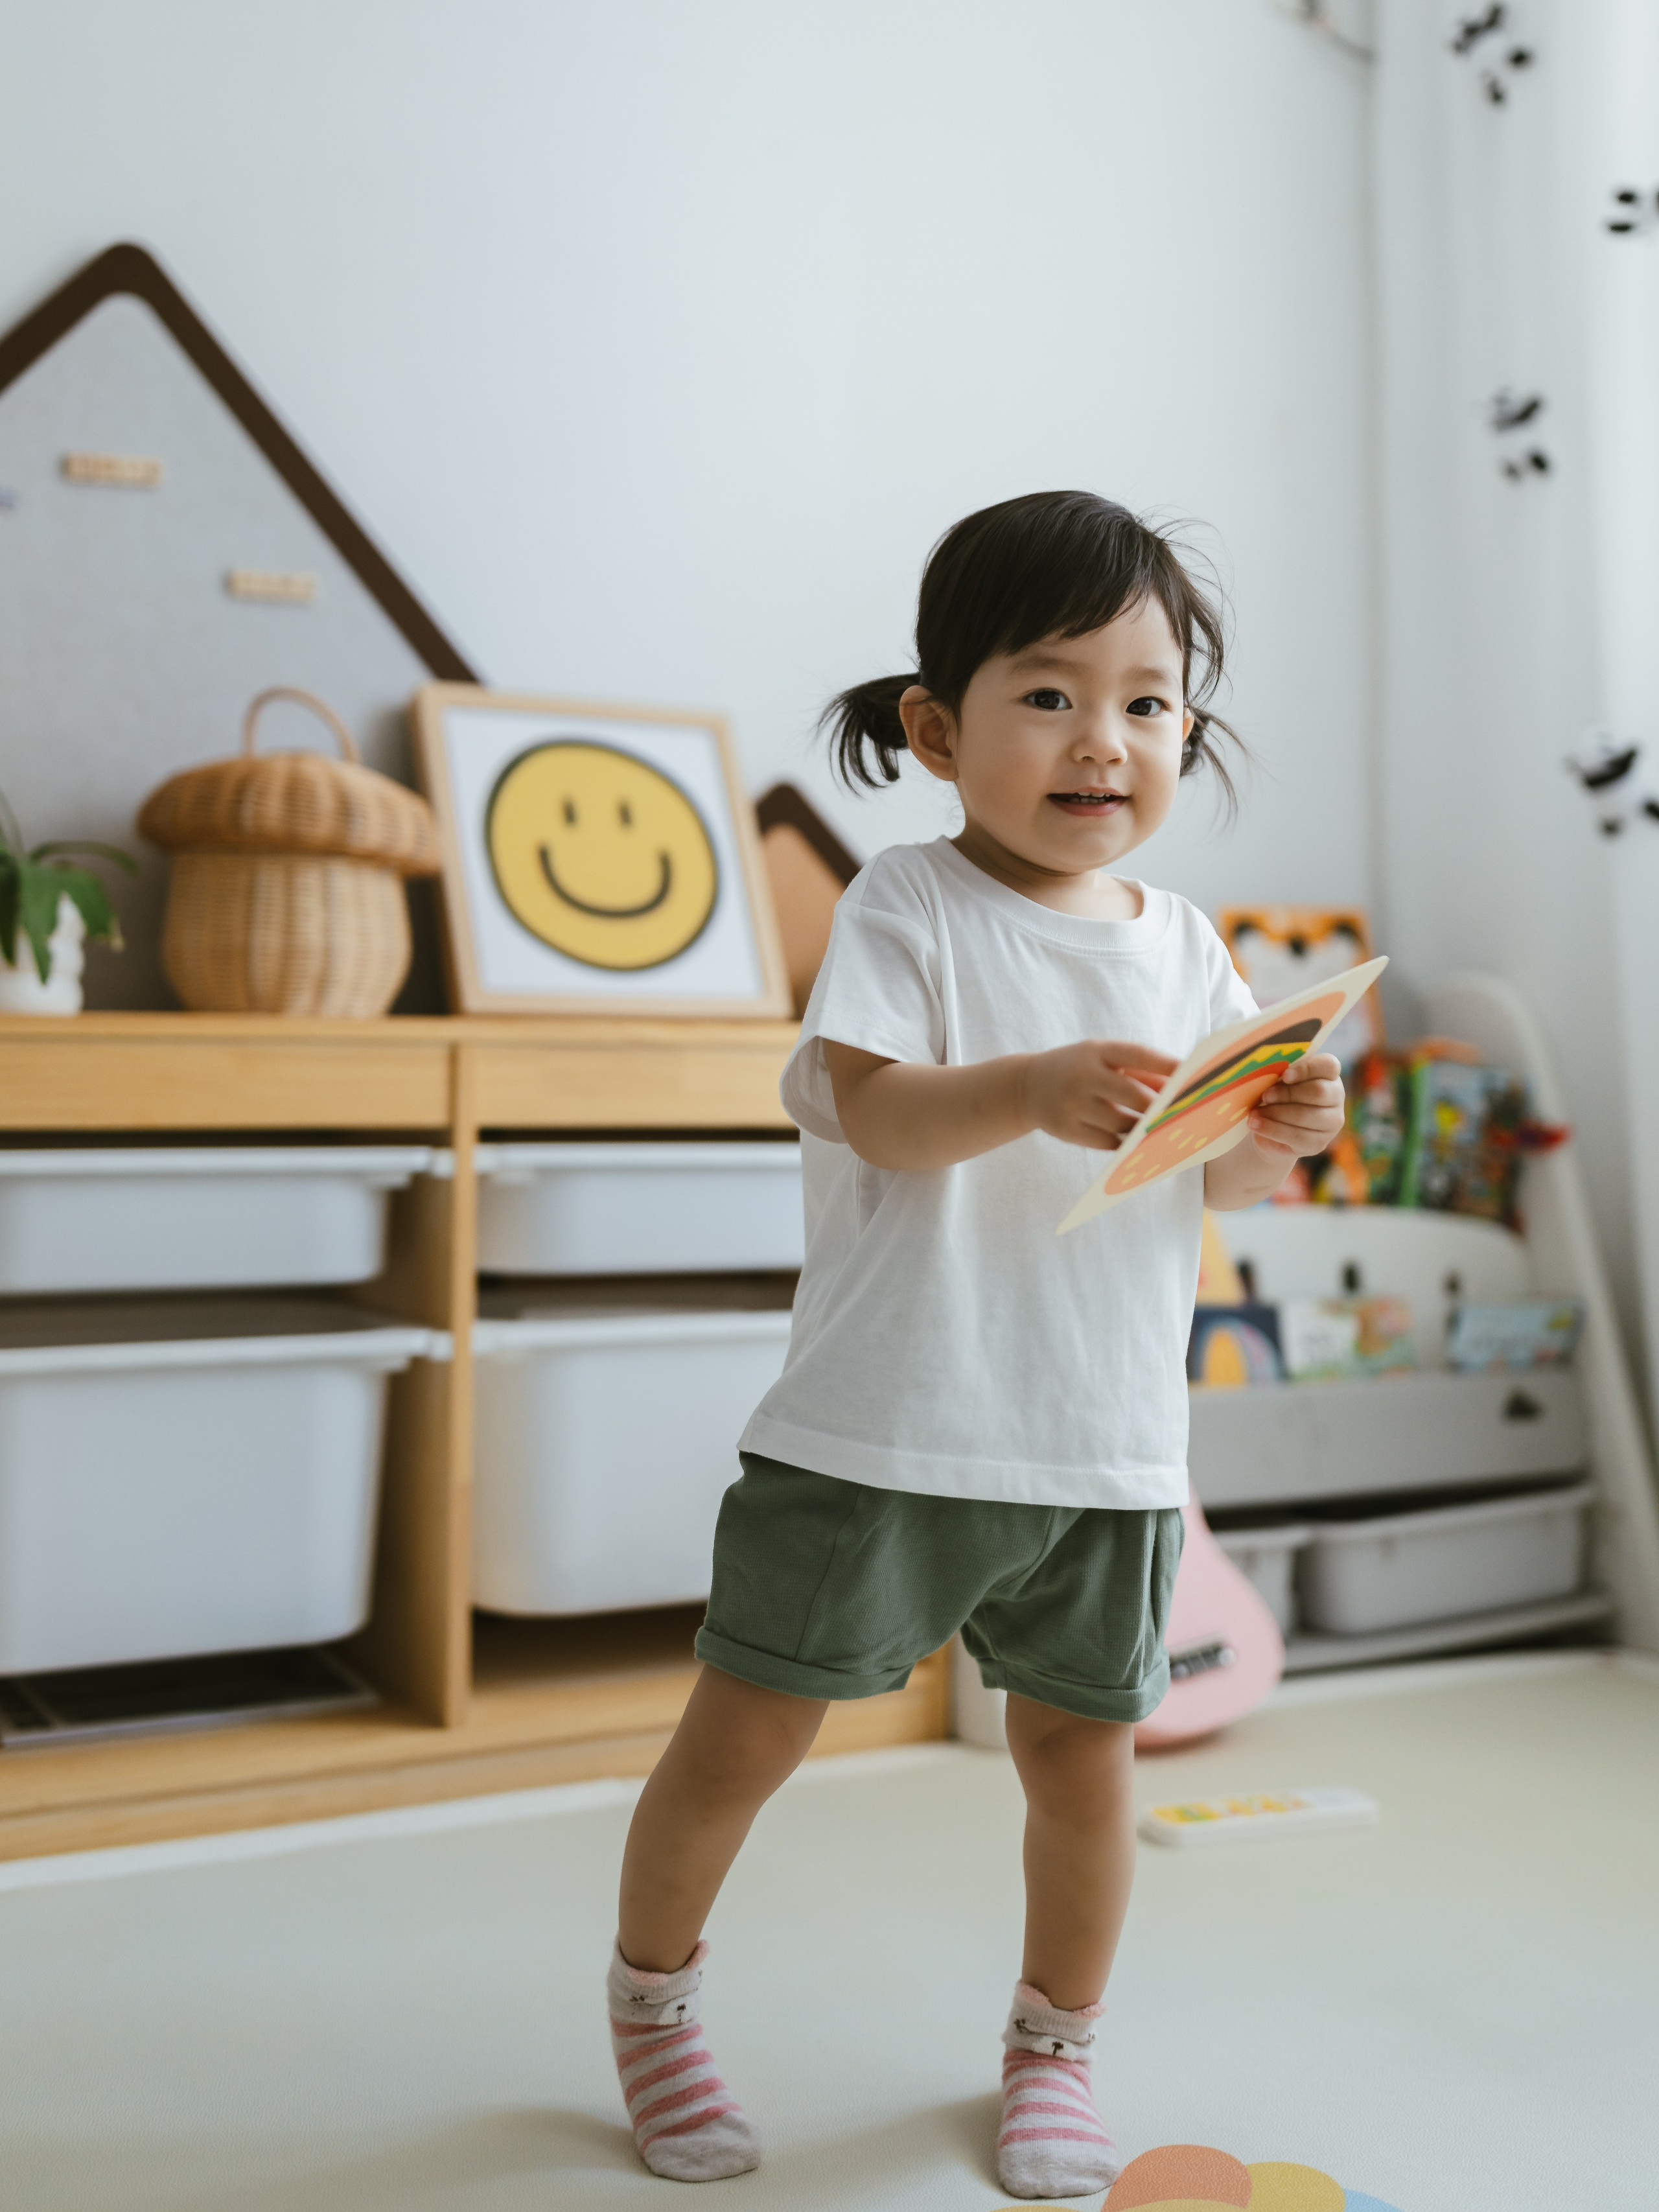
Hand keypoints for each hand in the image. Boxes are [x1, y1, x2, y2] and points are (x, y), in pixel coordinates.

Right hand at [1021, 1039, 1178, 1151]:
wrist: (1026, 1087)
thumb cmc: (1077, 1069)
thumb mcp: (1101, 1059)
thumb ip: (1139, 1071)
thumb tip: (1181, 1088)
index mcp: (1096, 1051)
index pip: (1139, 1055)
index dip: (1169, 1066)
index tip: (1195, 1077)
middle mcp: (1083, 1075)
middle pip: (1134, 1096)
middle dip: (1161, 1108)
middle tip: (1185, 1117)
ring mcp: (1072, 1104)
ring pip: (1123, 1124)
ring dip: (1145, 1130)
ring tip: (1161, 1132)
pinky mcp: (1065, 1129)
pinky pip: (1107, 1142)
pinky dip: (1124, 1143)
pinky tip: (1134, 1142)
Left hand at [1245, 1053, 1344, 1160]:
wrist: (1269, 1130)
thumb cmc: (1275, 1097)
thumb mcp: (1277, 1082)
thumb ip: (1278, 1076)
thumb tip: (1266, 1075)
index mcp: (1329, 1075)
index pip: (1329, 1065)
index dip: (1307, 1069)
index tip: (1284, 1075)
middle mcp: (1336, 1097)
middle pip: (1318, 1092)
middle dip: (1288, 1094)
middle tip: (1265, 1096)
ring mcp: (1331, 1122)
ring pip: (1305, 1115)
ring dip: (1276, 1113)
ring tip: (1254, 1113)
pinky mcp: (1318, 1144)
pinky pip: (1296, 1136)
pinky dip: (1272, 1129)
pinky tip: (1255, 1124)